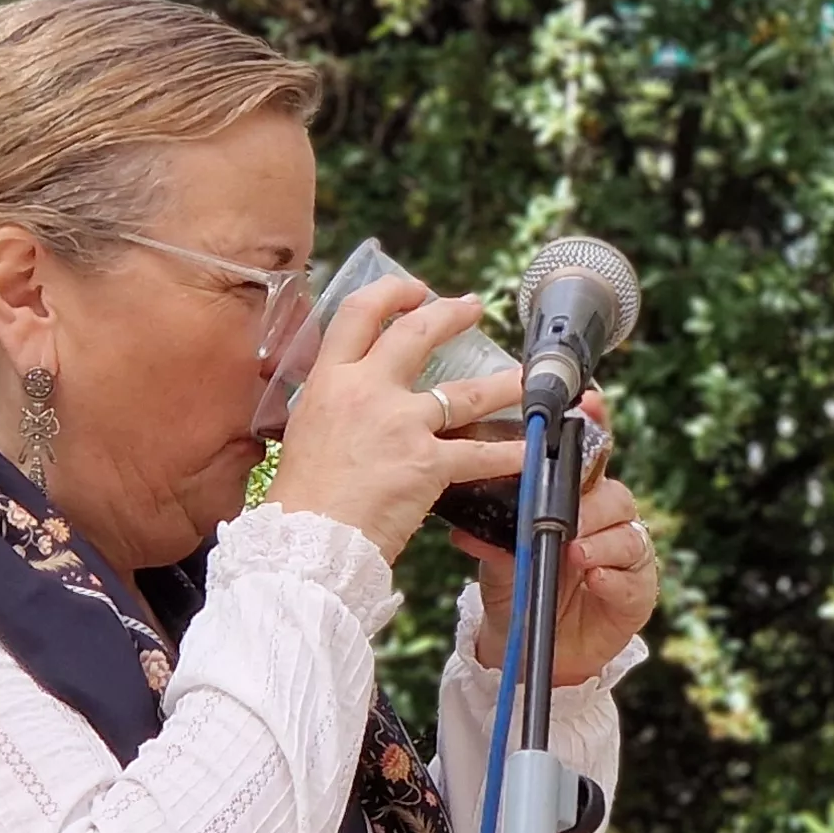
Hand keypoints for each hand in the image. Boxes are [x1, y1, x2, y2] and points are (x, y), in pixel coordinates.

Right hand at [262, 276, 536, 560]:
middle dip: (451, 314)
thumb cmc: (301, 499)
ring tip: (525, 376)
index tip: (413, 290)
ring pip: (467, 391)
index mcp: (330, 381)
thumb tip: (350, 399)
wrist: (307, 542)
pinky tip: (532, 449)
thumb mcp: (305, 432)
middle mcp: (367, 391)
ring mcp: (401, 424)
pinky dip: (510, 453)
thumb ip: (334, 407)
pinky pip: (480, 454)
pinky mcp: (428, 462)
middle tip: (474, 308)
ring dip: (504, 382)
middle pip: (417, 334)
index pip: (358, 314)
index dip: (391, 292)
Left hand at [458, 472, 663, 687]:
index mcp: (576, 509)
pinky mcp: (637, 596)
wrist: (526, 652)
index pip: (587, 477)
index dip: (578, 476)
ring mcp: (626, 561)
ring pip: (631, 537)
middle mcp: (606, 529)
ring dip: (604, 544)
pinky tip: (596, 580)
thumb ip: (493, 548)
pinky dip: (616, 580)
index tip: (557, 482)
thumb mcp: (499, 570)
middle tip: (567, 524)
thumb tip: (467, 533)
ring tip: (577, 554)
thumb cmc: (518, 598)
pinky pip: (637, 581)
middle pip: (617, 500)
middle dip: (592, 510)